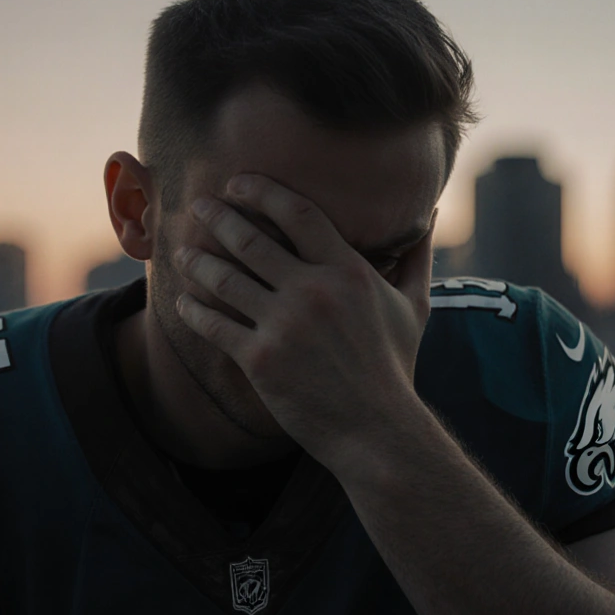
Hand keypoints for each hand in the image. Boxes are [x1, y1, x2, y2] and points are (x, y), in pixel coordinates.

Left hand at [173, 172, 437, 471]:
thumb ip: (416, 256)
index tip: (237, 183)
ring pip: (224, 279)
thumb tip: (432, 213)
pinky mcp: (261, 360)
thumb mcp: (414, 307)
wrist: (378, 432)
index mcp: (348, 271)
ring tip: (183, 251)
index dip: (261, 190)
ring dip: (196, 260)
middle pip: (250, 239)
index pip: (297, 212)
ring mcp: (284, 326)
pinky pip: (214, 325)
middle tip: (197, 205)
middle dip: (217, 216)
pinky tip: (181, 301)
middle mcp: (313, 291)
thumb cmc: (394, 368)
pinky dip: (192, 310)